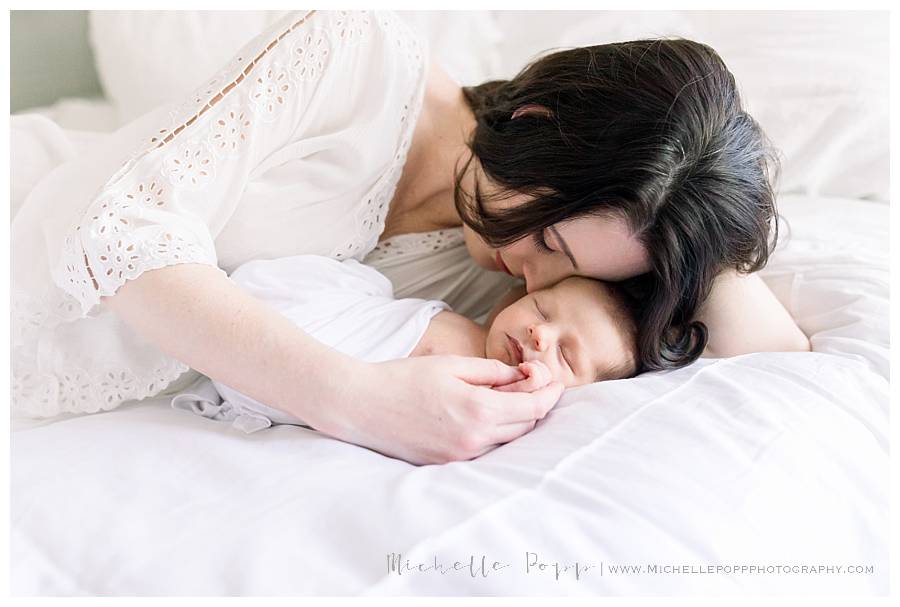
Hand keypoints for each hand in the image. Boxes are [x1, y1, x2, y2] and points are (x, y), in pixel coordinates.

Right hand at [316, 355, 563, 465]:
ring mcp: (460, 456)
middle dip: (535, 405)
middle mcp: (474, 440)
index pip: (533, 408)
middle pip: (525, 427)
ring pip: (506, 442)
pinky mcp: (446, 464)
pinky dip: (493, 433)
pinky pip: (483, 450)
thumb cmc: (403, 378)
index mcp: (479, 410)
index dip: (550, 394)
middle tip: (529, 383)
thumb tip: (519, 377)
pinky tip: (483, 415)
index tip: (555, 382)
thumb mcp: (451, 364)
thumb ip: (491, 371)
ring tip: (504, 397)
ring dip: (514, 421)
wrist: (361, 406)